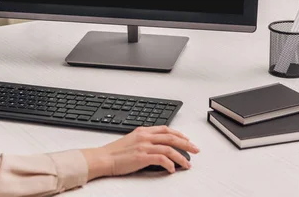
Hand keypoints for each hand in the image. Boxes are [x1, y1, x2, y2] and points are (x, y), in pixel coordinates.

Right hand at [81, 126, 198, 179]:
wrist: (103, 158)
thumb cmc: (115, 152)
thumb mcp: (131, 140)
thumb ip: (144, 139)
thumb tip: (156, 145)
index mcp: (143, 130)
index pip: (166, 129)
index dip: (179, 134)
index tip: (187, 140)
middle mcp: (145, 136)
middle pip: (172, 137)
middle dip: (187, 144)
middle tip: (195, 150)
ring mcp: (144, 146)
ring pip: (169, 148)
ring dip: (181, 157)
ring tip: (187, 164)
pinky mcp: (142, 157)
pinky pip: (161, 159)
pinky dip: (170, 164)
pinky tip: (172, 169)